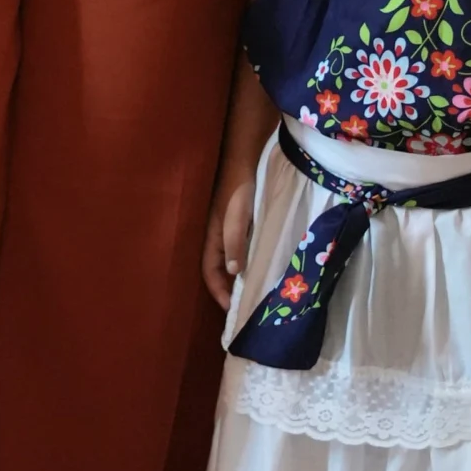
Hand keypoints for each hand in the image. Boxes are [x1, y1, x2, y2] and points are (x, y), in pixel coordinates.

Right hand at [203, 172, 255, 311]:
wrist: (244, 159)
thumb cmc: (239, 189)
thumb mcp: (237, 217)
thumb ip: (234, 243)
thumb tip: (232, 273)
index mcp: (211, 237)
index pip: (210, 272)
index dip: (219, 292)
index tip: (232, 310)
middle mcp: (217, 237)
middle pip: (218, 270)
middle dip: (228, 290)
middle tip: (245, 306)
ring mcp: (228, 230)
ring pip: (230, 261)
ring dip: (238, 277)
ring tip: (254, 291)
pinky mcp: (240, 224)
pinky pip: (240, 250)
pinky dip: (246, 262)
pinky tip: (260, 265)